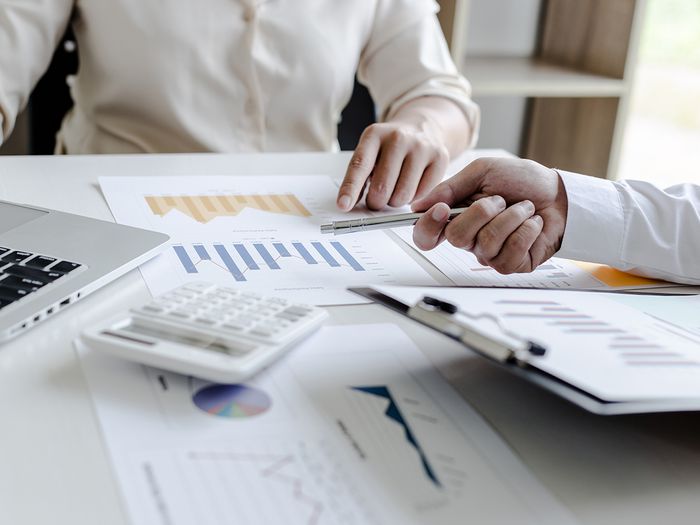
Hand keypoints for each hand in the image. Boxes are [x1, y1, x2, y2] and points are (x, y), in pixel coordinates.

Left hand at [336, 121, 448, 210]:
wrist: (422, 128)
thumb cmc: (390, 148)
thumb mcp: (370, 154)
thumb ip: (359, 178)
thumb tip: (348, 204)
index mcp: (374, 135)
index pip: (360, 166)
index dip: (351, 189)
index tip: (343, 205)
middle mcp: (398, 137)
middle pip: (382, 188)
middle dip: (376, 202)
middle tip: (377, 199)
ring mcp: (421, 146)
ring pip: (402, 195)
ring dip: (395, 202)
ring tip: (395, 190)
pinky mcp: (440, 157)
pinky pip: (422, 195)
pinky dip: (414, 198)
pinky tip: (412, 186)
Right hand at [411, 157, 567, 273]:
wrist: (560, 194)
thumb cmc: (523, 181)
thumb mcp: (482, 172)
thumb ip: (449, 188)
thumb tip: (419, 205)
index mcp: (457, 216)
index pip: (426, 235)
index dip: (428, 227)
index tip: (442, 209)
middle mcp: (470, 238)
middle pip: (456, 237)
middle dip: (482, 212)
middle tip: (500, 200)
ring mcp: (490, 254)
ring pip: (486, 244)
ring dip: (511, 218)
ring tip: (523, 208)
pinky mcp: (511, 265)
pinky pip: (508, 255)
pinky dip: (525, 233)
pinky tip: (532, 225)